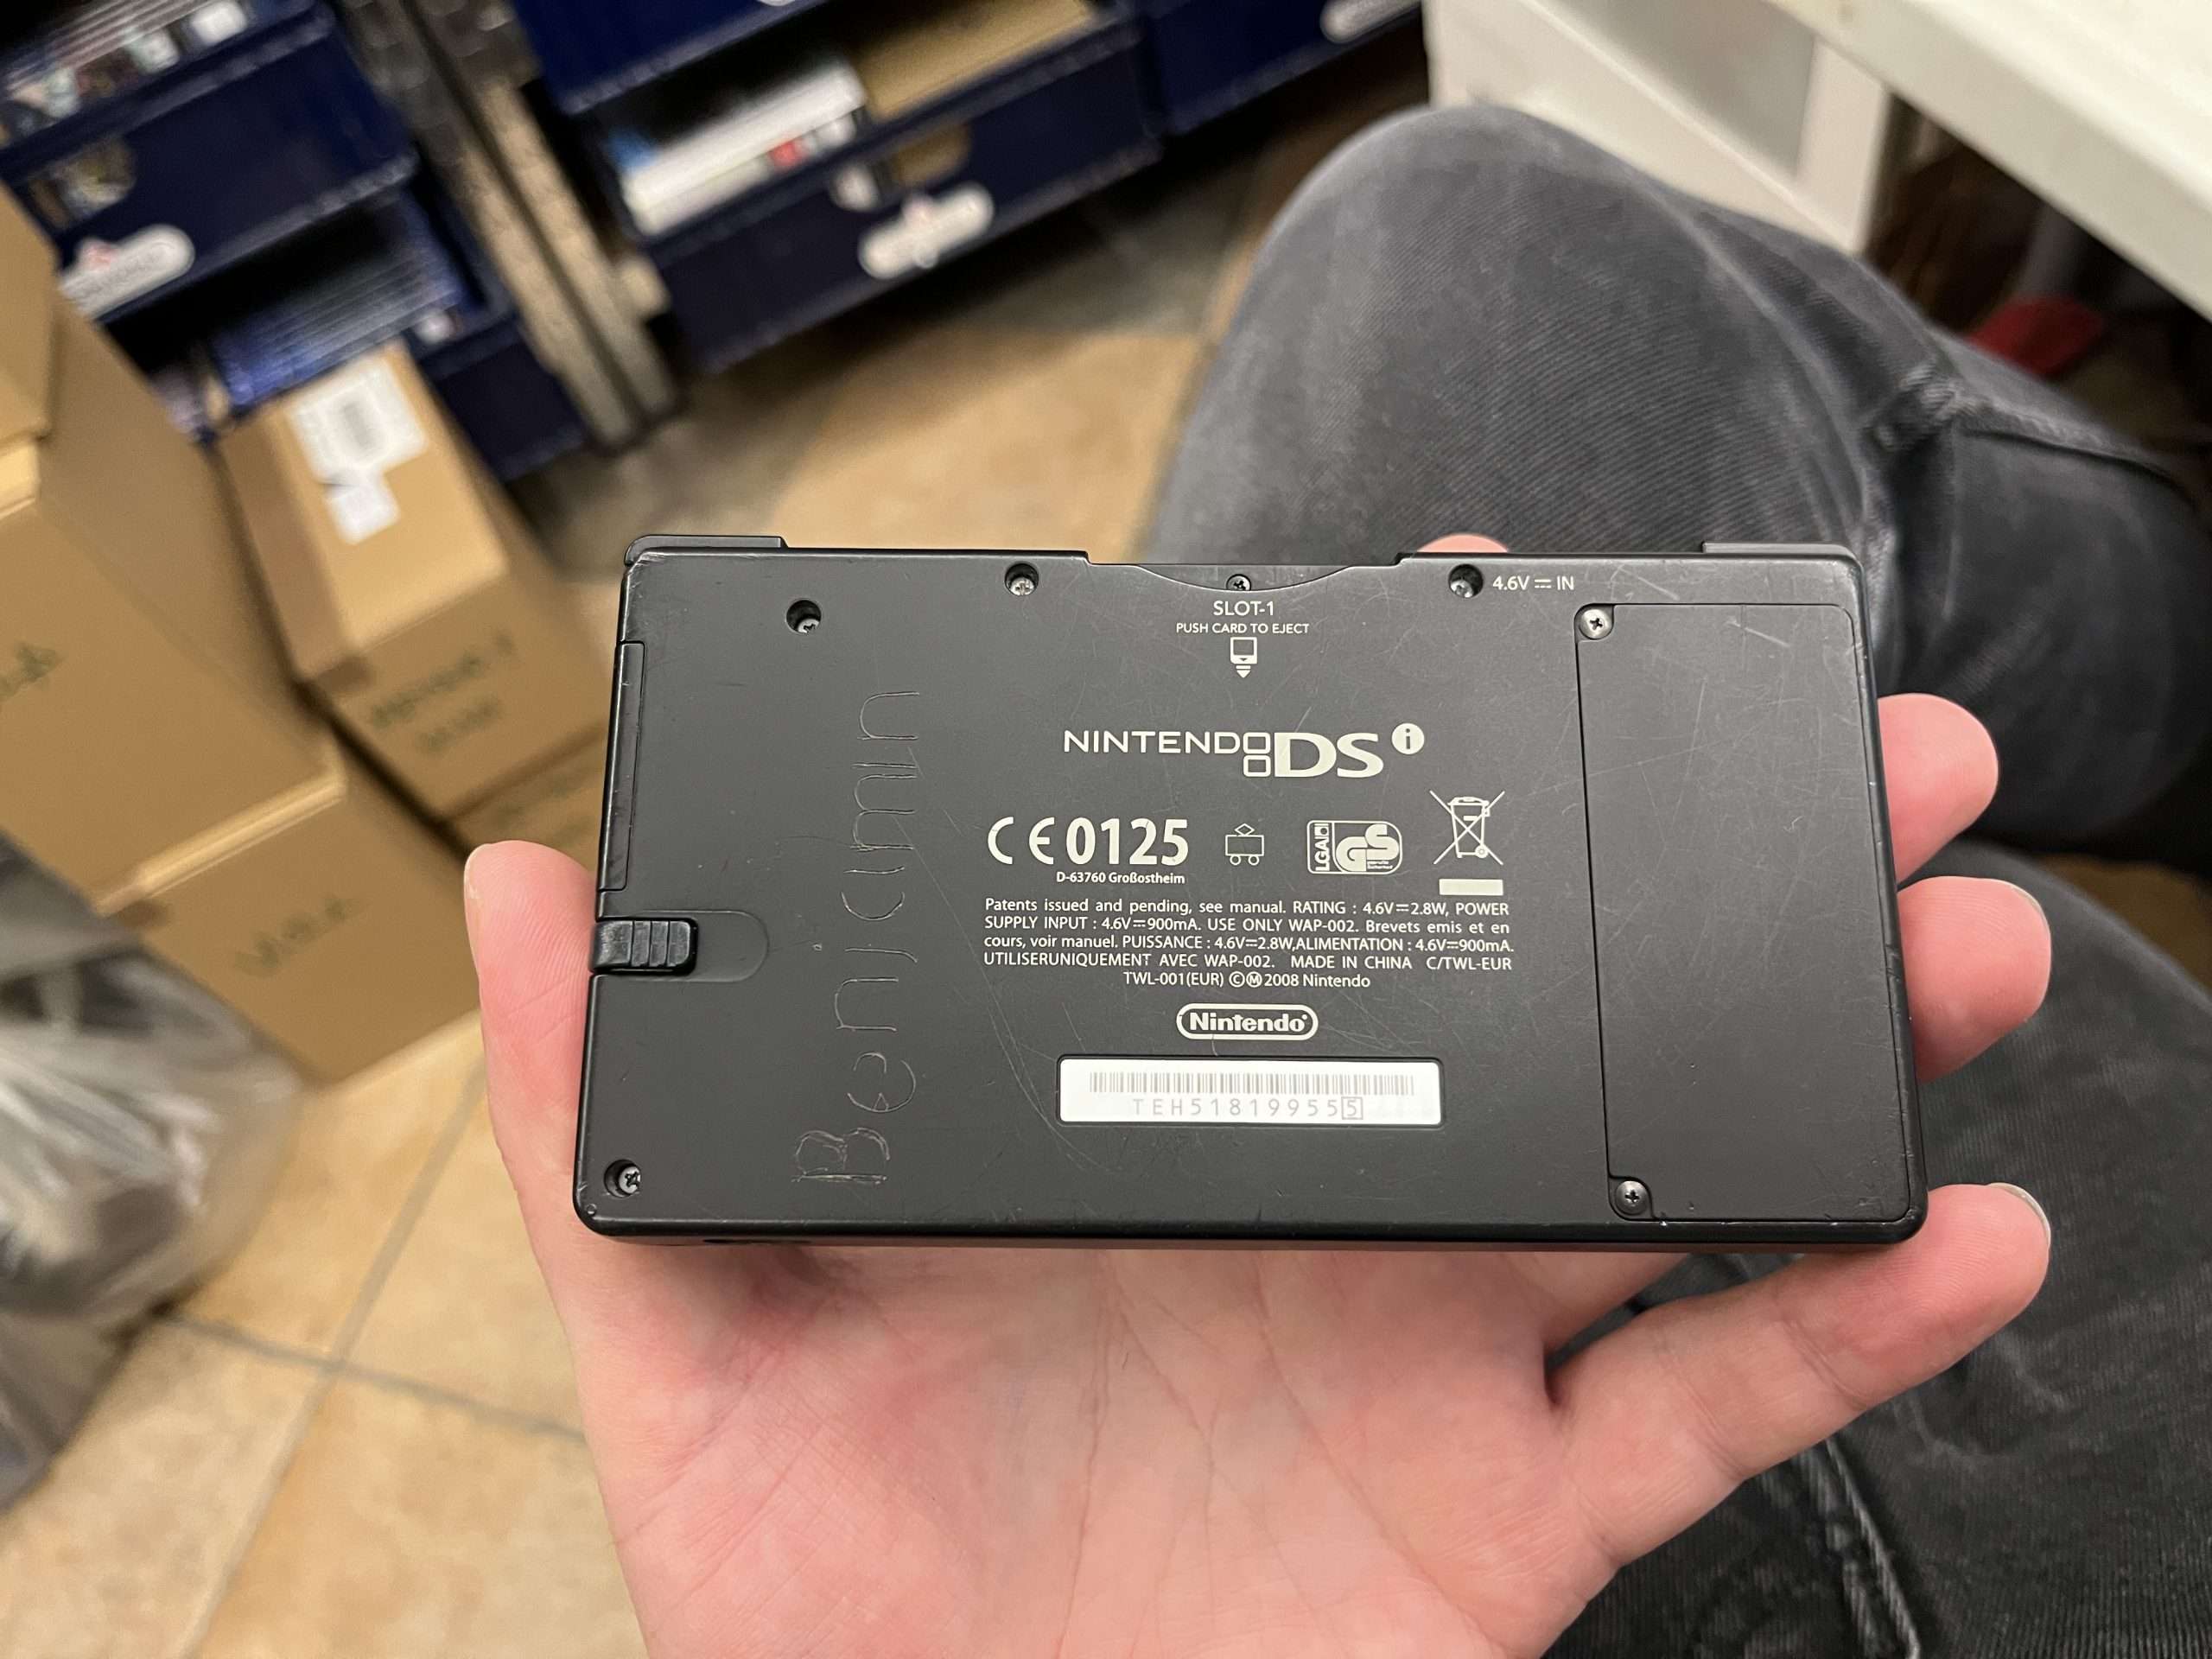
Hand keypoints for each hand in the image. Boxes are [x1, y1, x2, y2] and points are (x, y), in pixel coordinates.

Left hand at [467, 692, 2049, 1658]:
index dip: (1393, 758)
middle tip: (1837, 747)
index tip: (1479, 611)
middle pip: (1533, 1000)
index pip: (1290, 909)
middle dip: (1691, 864)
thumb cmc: (819, 1583)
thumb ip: (598, 1110)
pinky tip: (1955, 1224)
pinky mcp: (1505, 1511)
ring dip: (1809, 1040)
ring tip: (1943, 938)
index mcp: (1144, 1132)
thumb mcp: (683, 1330)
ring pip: (1656, 1163)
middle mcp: (1317, 1211)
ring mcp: (1429, 1354)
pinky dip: (1838, 1321)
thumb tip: (527, 890)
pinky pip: (1704, 1406)